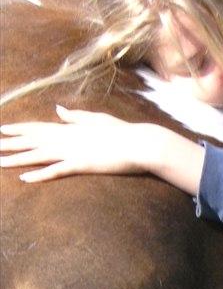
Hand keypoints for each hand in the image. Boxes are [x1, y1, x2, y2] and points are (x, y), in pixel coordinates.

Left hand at [0, 105, 153, 181]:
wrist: (142, 143)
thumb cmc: (125, 133)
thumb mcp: (99, 120)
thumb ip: (76, 117)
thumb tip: (58, 110)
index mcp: (72, 128)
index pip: (39, 128)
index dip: (20, 129)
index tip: (3, 129)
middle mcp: (68, 138)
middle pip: (33, 140)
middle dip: (10, 143)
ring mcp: (73, 151)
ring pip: (38, 155)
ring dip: (17, 159)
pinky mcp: (82, 165)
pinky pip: (56, 171)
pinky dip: (39, 175)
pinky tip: (24, 178)